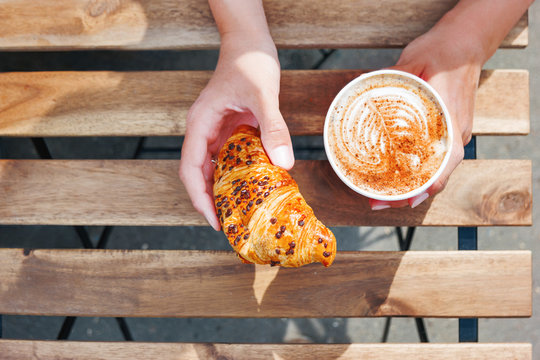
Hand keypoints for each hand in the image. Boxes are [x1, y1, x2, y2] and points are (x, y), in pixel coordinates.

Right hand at [179, 33, 293, 229]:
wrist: (250, 45)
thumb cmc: (250, 64)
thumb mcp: (264, 95)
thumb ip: (272, 127)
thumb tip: (283, 164)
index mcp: (200, 123)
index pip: (190, 168)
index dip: (198, 197)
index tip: (213, 219)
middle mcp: (203, 131)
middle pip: (198, 175)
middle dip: (209, 201)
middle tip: (228, 225)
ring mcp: (215, 132)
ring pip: (212, 169)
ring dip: (222, 191)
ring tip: (238, 214)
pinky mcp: (229, 131)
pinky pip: (228, 159)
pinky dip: (237, 176)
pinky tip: (252, 187)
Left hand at [370, 26, 481, 209]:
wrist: (466, 43)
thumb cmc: (444, 51)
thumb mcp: (416, 59)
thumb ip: (393, 73)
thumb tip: (361, 82)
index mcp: (452, 122)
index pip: (445, 164)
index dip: (426, 186)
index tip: (405, 200)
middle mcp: (456, 135)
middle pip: (436, 176)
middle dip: (408, 195)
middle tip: (376, 202)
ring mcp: (454, 135)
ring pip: (434, 171)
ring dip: (410, 187)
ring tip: (380, 197)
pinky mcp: (447, 132)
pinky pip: (433, 160)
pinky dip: (416, 173)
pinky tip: (396, 177)